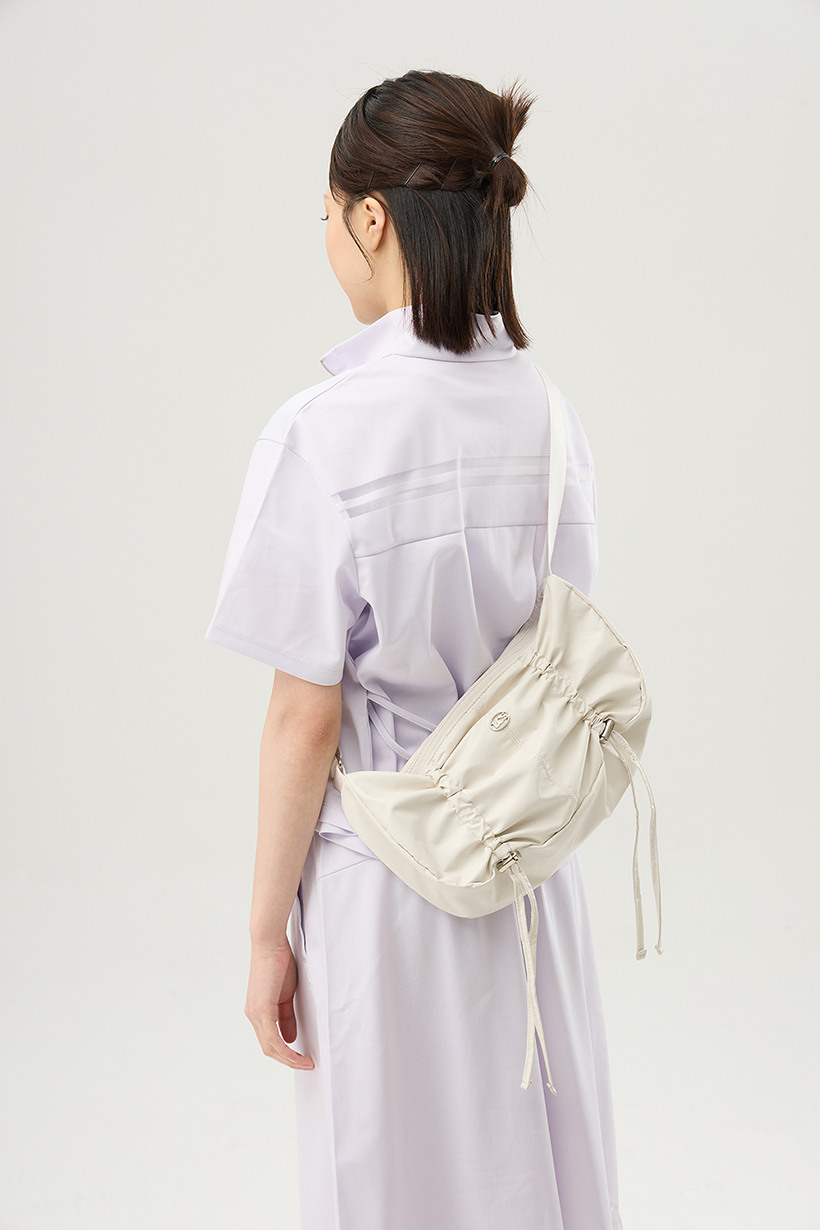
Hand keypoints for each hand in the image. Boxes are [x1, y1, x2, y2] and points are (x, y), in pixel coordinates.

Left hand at [244, 939, 314, 1070]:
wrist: (270, 943)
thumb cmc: (279, 963)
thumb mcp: (286, 994)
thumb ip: (287, 1017)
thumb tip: (290, 1039)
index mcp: (258, 1011)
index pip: (269, 1041)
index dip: (285, 1053)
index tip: (302, 1058)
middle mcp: (253, 1015)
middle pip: (268, 1049)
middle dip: (288, 1061)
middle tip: (306, 1065)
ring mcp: (255, 1013)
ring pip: (270, 1047)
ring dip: (289, 1059)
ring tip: (306, 1063)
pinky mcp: (261, 1010)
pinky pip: (273, 1038)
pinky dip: (285, 1050)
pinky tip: (297, 1054)